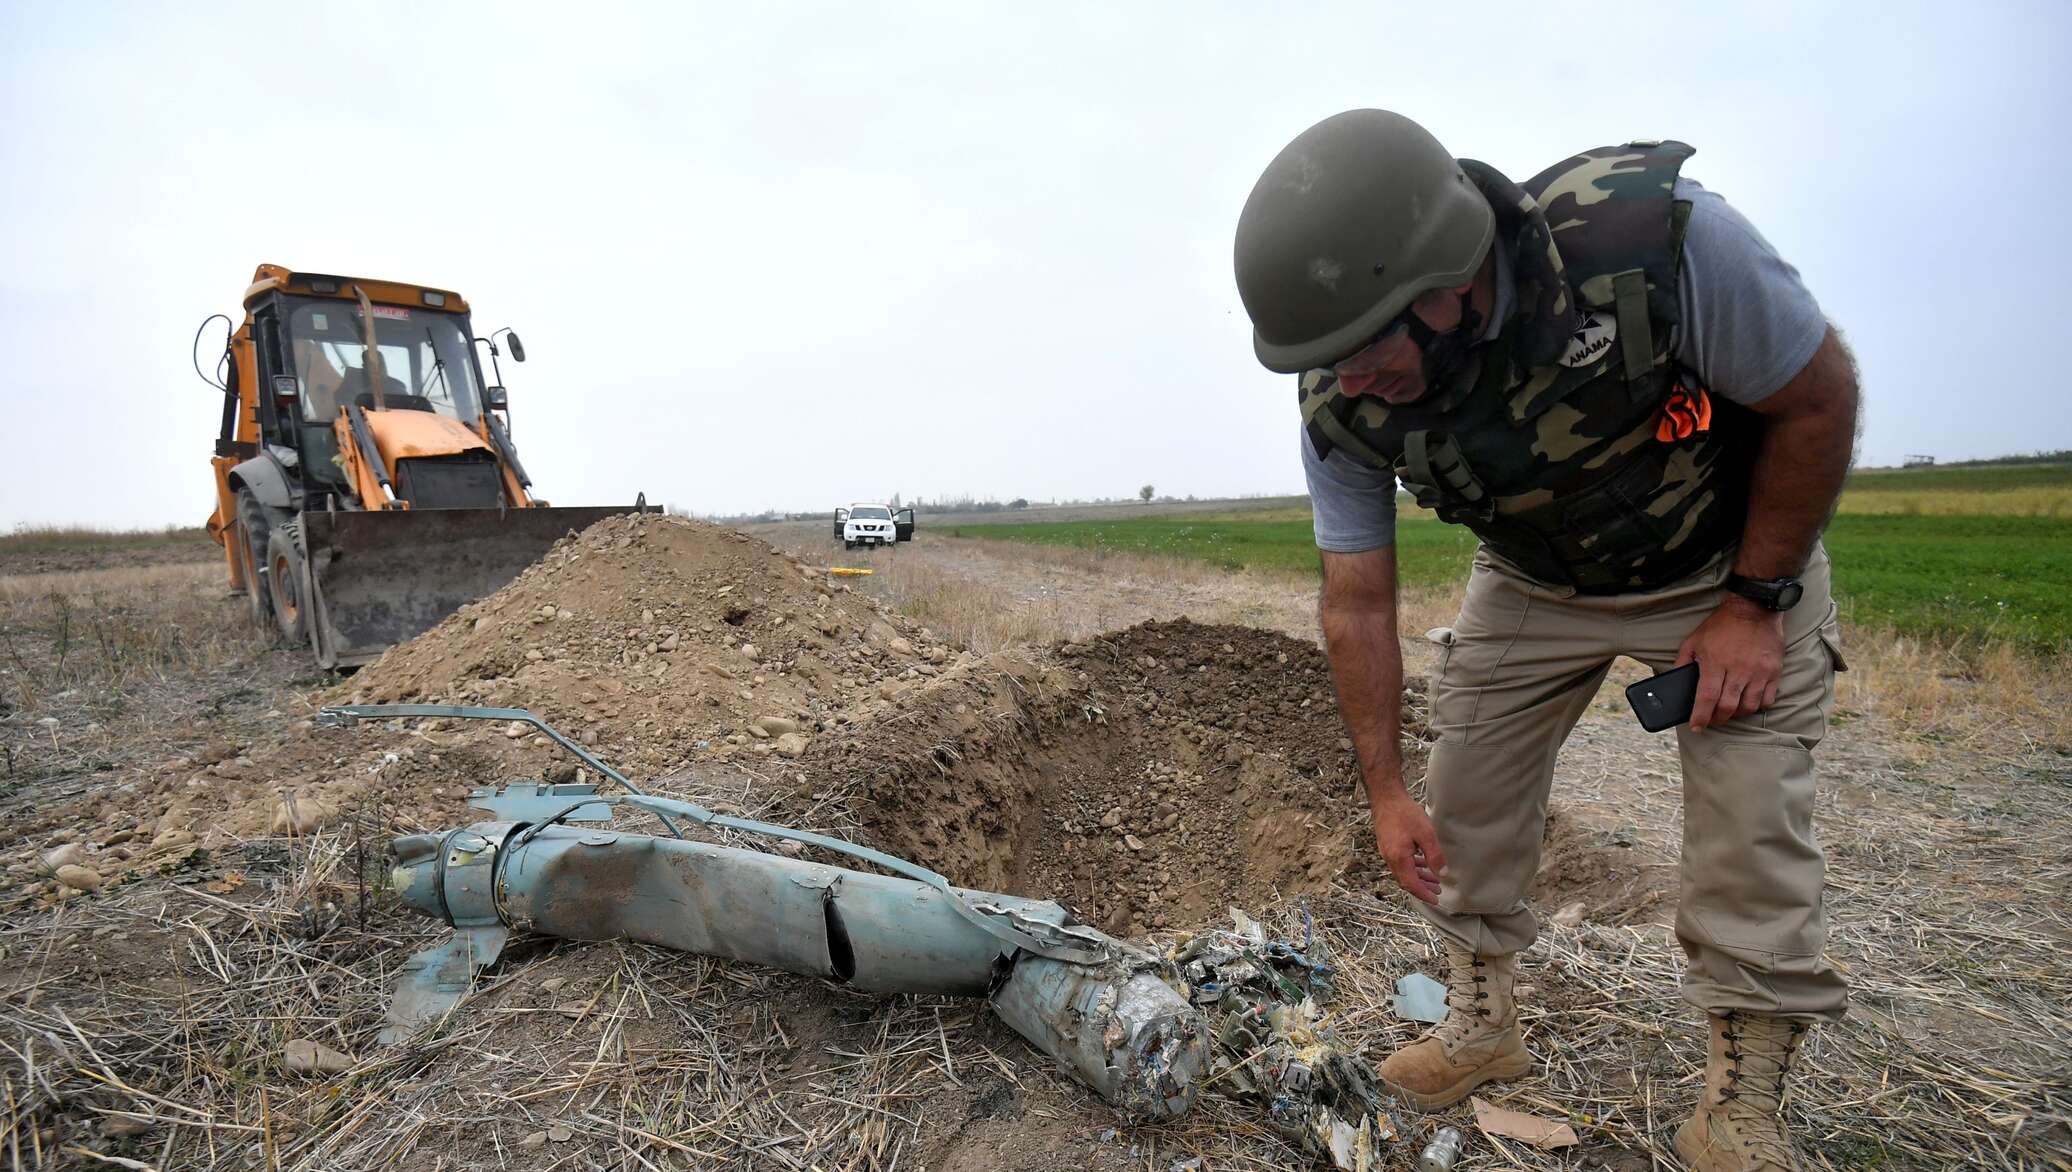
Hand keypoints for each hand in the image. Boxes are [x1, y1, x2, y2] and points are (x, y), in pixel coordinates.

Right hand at [1371, 790, 1446, 904]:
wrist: (1386, 796)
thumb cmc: (1404, 812)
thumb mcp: (1425, 833)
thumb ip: (1434, 855)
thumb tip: (1442, 873)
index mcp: (1398, 858)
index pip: (1411, 884)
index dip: (1424, 894)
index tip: (1436, 899)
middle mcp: (1390, 858)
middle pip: (1406, 880)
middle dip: (1422, 888)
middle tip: (1437, 892)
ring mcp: (1387, 851)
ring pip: (1403, 872)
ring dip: (1418, 877)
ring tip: (1433, 879)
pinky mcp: (1388, 844)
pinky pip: (1400, 862)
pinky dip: (1412, 867)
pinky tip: (1422, 863)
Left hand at [1676, 597, 1785, 729]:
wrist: (1753, 608)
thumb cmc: (1721, 625)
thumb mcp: (1694, 640)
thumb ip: (1683, 662)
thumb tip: (1676, 682)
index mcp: (1715, 661)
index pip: (1707, 697)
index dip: (1700, 716)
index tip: (1696, 726)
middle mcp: (1738, 669)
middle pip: (1728, 707)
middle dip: (1717, 719)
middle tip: (1712, 720)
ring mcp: (1759, 671)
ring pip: (1749, 707)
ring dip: (1737, 714)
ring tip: (1729, 710)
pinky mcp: (1774, 671)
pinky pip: (1768, 699)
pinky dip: (1757, 706)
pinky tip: (1748, 701)